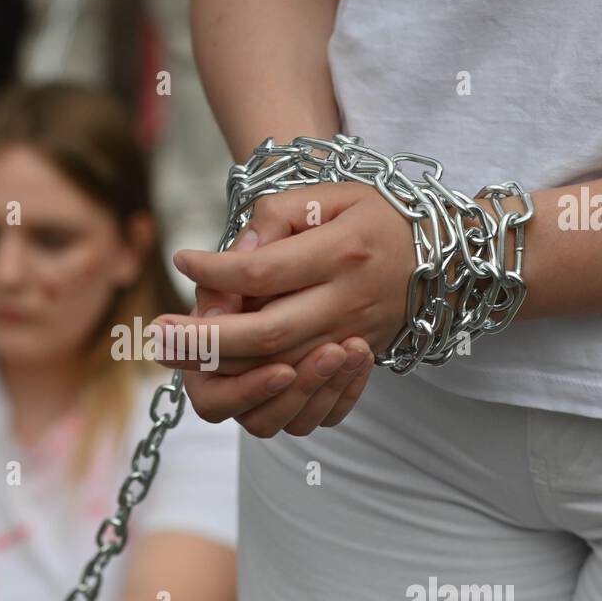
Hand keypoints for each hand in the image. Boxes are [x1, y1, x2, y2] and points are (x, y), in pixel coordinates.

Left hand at [156, 183, 408, 433]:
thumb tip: (232, 257)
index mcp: (342, 253)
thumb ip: (277, 217)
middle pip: (266, 335)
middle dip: (204, 340)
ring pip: (284, 377)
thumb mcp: (330, 196)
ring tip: (185, 357)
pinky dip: (272, 399)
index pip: (263, 272)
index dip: (215, 271)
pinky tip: (236, 377)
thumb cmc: (374, 217)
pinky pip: (315, 404)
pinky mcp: (359, 366)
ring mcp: (356, 341)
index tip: (182, 260)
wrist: (441, 255)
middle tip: (159, 334)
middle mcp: (349, 303)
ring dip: (230, 375)